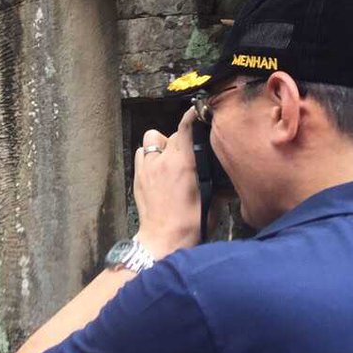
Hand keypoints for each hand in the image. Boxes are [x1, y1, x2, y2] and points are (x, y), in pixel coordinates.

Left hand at [133, 108, 202, 259]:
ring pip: (151, 140)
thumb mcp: (210, 197)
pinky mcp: (137, 177)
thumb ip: (209, 177)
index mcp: (183, 163)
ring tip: (169, 160)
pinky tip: (157, 171)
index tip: (198, 112)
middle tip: (188, 155)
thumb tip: (216, 171)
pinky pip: (141, 155)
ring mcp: (146, 168)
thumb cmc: (191, 223)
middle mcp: (162, 160)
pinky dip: (149, 157)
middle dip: (179, 141)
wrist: (164, 240)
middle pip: (170, 134)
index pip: (185, 128)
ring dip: (160, 145)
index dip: (192, 117)